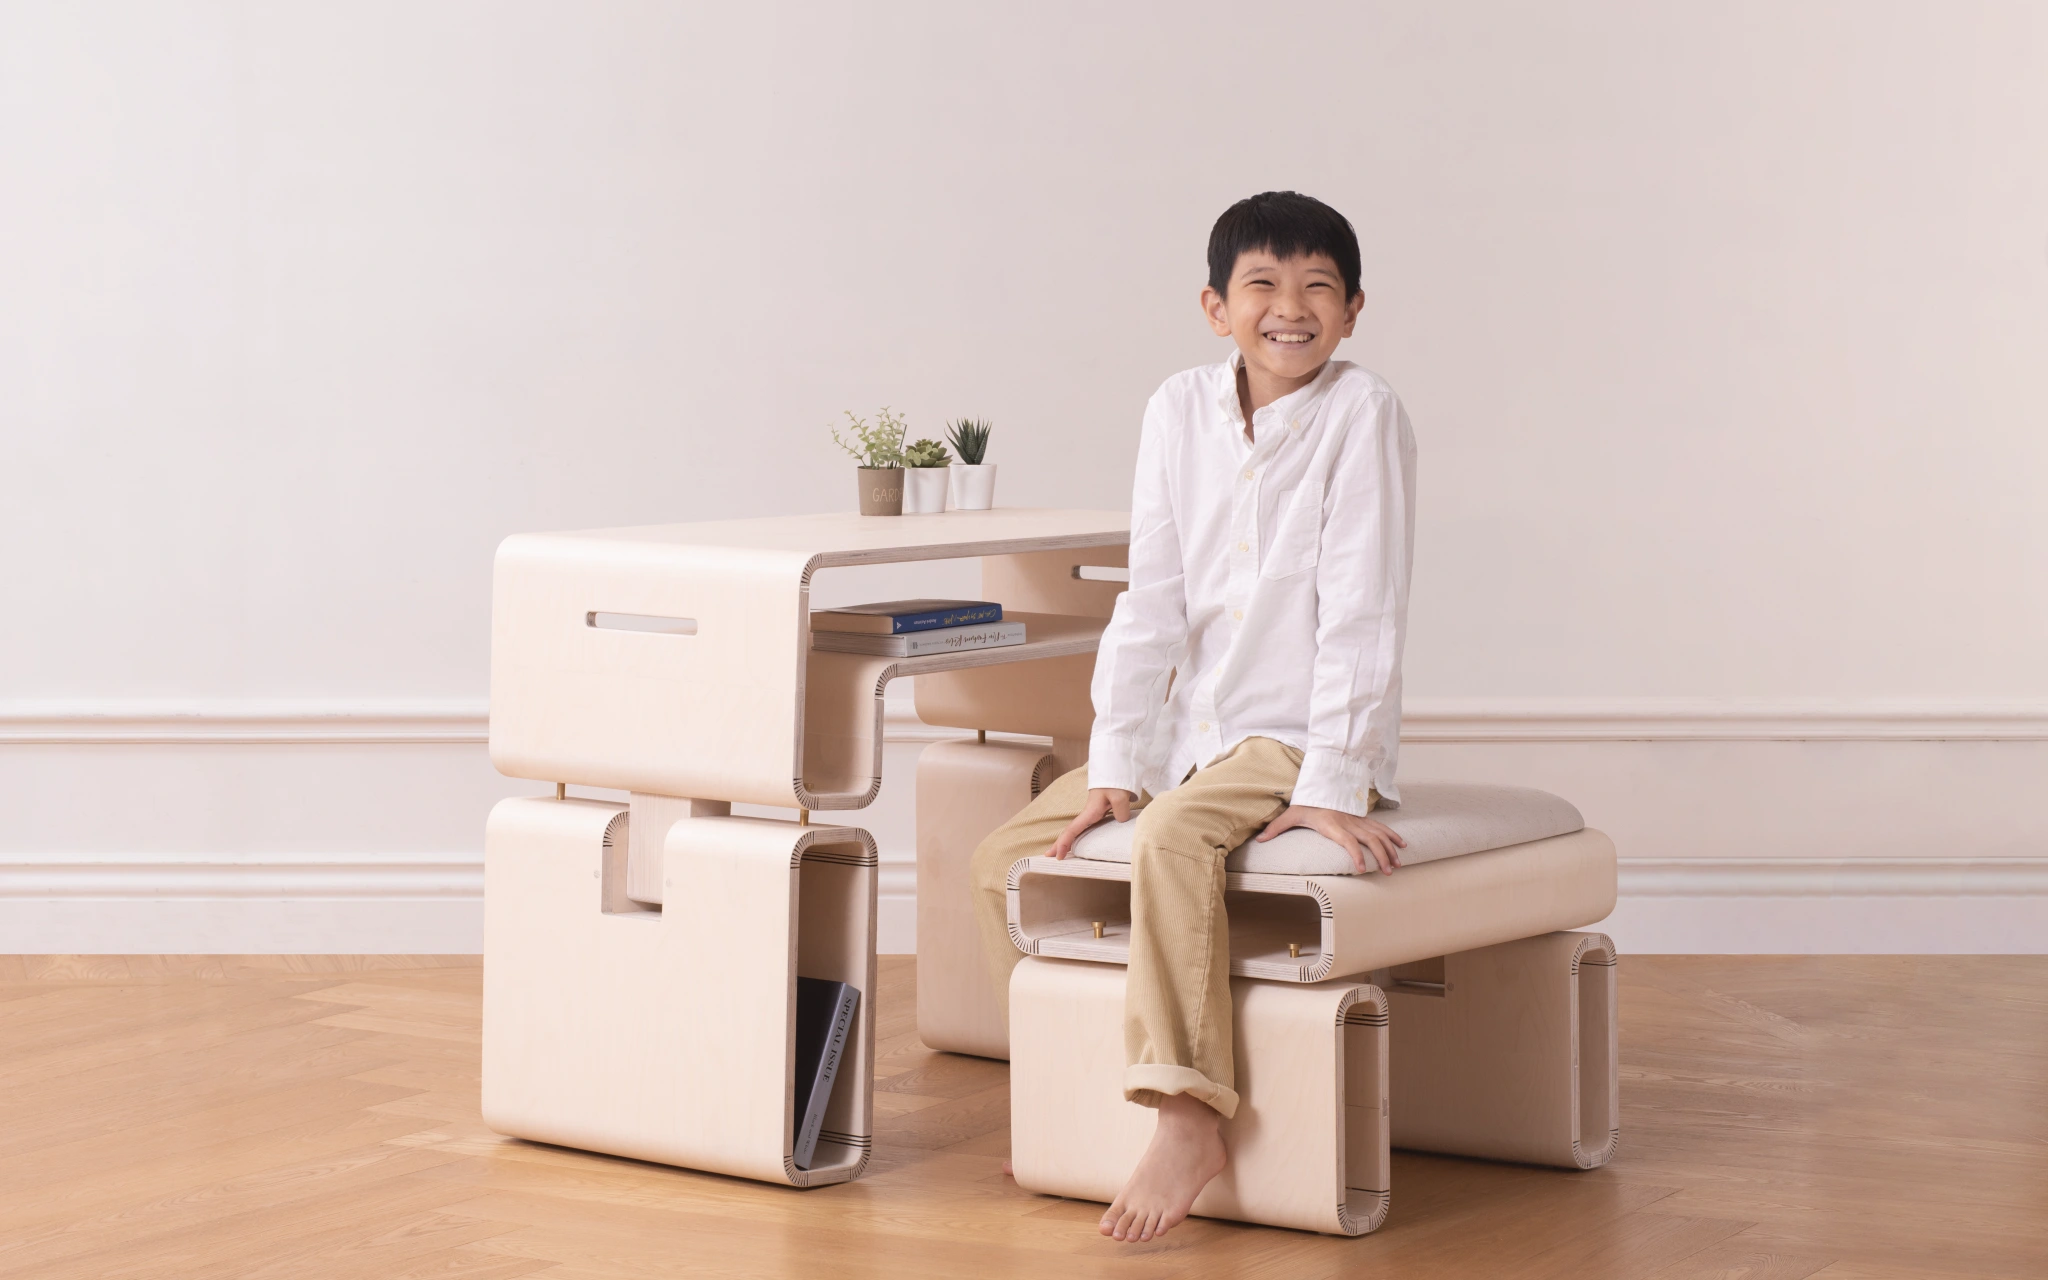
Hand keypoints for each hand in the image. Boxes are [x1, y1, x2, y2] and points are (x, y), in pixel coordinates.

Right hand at [1049, 788, 1135, 858]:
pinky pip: (1084, 828)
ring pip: (1076, 830)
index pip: (1073, 829)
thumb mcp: (1119, 796)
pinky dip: (1077, 836)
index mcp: (1090, 812)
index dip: (1064, 843)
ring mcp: (1092, 814)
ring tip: (1060, 853)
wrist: (1116, 772)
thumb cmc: (1115, 782)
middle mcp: (1088, 814)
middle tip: (1048, 856)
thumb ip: (1120, 811)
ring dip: (1066, 841)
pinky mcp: (1098, 813)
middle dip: (1058, 843)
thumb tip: (1119, 822)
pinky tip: (1078, 841)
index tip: (1058, 855)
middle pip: (1070, 831)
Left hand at [1255, 804, 1406, 874]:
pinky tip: (1402, 845)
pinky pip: (1381, 827)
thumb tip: (1259, 840)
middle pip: (1370, 839)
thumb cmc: (1305, 803)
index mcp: (1332, 824)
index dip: (1355, 853)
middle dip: (1381, 855)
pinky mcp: (1362, 819)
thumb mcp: (1290, 815)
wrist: (1320, 784)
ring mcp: (1358, 820)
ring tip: (1398, 864)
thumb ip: (1276, 828)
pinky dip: (1393, 836)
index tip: (1363, 868)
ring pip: (1379, 834)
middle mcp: (1348, 822)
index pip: (1347, 840)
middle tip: (1388, 872)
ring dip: (1390, 849)